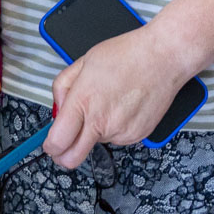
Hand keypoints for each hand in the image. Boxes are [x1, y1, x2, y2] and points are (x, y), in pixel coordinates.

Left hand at [44, 27, 190, 169]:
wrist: (164, 57)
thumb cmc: (127, 54)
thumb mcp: (84, 61)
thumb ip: (63, 86)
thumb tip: (58, 109)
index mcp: (83, 101)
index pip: (57, 142)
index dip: (50, 147)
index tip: (50, 143)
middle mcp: (101, 122)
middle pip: (72, 160)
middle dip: (63, 156)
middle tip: (65, 142)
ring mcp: (121, 132)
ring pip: (97, 143)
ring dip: (96, 130)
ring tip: (110, 101)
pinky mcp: (137, 136)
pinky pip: (117, 138)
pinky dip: (115, 127)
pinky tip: (124, 105)